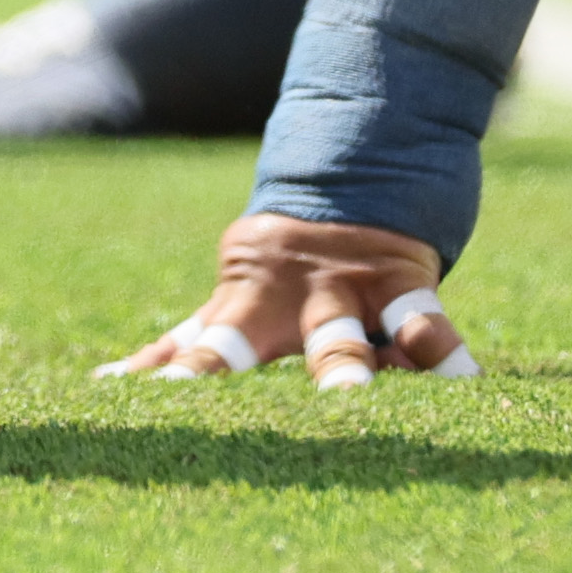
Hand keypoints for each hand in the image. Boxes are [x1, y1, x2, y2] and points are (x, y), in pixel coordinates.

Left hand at [103, 215, 474, 385]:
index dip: (159, 374)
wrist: (360, 173)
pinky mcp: (404, 285)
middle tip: (185, 397)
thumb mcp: (233, 298)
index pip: (190, 350)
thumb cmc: (287, 268)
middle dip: (213, 374)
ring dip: (340, 368)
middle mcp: (283, 306)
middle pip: (240, 346)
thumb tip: (110, 381)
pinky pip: (428, 324)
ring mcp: (342, 294)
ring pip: (338, 340)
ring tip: (346, 399)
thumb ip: (184, 341)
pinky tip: (461, 381)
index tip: (116, 398)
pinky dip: (446, 353)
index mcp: (240, 311)